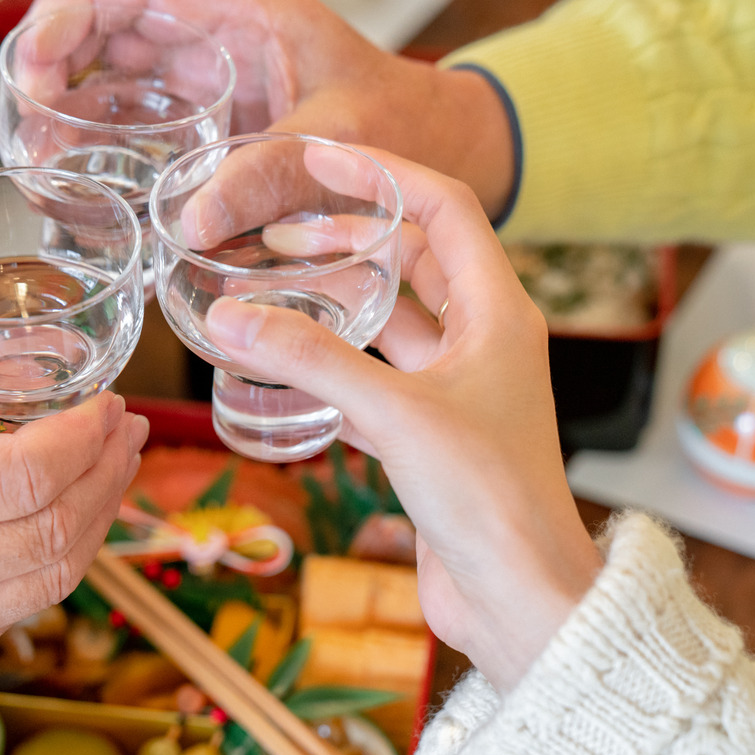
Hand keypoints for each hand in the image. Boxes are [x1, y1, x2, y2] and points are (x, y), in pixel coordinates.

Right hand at [25, 0, 515, 217]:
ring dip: (70, 113)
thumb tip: (193, 223)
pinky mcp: (211, 130)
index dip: (70, 13)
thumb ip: (271, 175)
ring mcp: (209, 84)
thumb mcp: (343, 142)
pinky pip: (140, 126)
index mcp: (243, 13)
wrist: (448, 154)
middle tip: (31, 129)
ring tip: (44, 163)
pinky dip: (103, 149)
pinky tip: (80, 185)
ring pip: (112, 77)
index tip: (37, 64)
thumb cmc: (409, 125)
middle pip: (104, 27)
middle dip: (53, 66)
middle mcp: (215, 40)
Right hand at [200, 146, 602, 691]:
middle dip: (350, 233)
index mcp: (499, 312)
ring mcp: (460, 386)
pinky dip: (337, 358)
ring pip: (393, 317)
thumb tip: (232, 317)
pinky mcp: (435, 432)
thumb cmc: (488, 500)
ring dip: (340, 296)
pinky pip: (380, 372)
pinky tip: (288, 360)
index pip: (446, 208)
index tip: (322, 155)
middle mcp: (484, 339)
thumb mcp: (397, 414)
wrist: (521, 599)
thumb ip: (313, 361)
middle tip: (279, 226)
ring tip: (273, 282)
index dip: (385, 172)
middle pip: (415, 257)